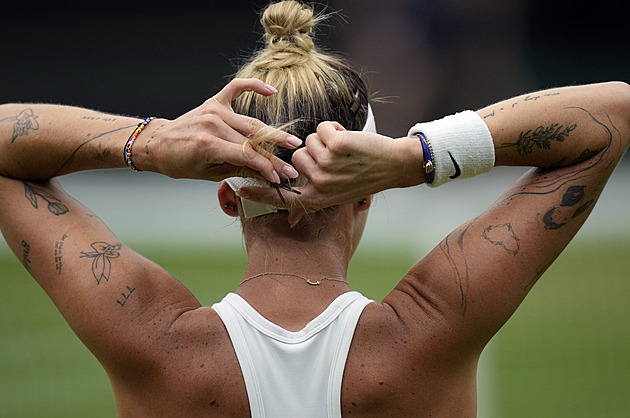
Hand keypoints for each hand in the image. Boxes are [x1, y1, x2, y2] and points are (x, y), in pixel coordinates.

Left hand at [143, 78, 300, 182]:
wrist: (158, 144)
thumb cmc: (180, 162)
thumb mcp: (209, 174)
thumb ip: (239, 170)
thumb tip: (266, 175)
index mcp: (209, 145)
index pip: (247, 157)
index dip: (267, 168)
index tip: (281, 177)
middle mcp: (213, 124)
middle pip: (253, 140)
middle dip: (275, 155)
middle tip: (292, 165)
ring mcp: (214, 110)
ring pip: (251, 122)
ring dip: (273, 134)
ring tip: (292, 142)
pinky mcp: (214, 101)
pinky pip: (237, 88)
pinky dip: (254, 86)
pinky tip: (271, 91)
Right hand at [236, 121, 421, 225]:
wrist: (393, 166)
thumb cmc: (363, 179)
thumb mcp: (335, 198)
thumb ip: (309, 203)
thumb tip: (290, 220)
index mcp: (317, 198)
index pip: (281, 197)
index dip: (259, 194)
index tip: (240, 190)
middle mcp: (319, 185)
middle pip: (296, 156)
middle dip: (313, 151)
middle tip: (335, 160)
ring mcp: (327, 165)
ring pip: (309, 140)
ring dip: (325, 139)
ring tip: (345, 151)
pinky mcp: (336, 146)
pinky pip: (323, 128)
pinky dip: (335, 129)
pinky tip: (349, 140)